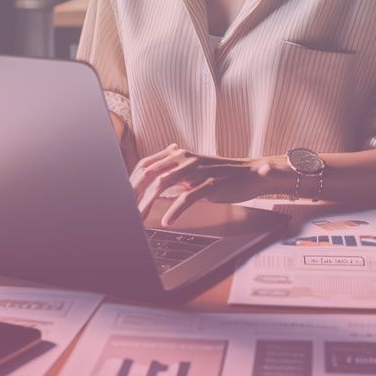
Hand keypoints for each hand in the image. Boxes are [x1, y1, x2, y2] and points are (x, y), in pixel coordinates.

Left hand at [130, 144, 277, 226]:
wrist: (252, 174)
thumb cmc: (222, 175)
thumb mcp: (194, 170)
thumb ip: (174, 172)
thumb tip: (153, 180)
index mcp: (179, 155)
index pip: (146, 164)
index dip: (132, 180)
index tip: (123, 197)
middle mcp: (185, 159)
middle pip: (150, 173)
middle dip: (134, 192)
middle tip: (126, 209)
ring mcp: (197, 171)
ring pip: (163, 184)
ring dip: (147, 202)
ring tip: (139, 217)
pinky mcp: (210, 184)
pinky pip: (187, 198)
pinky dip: (174, 211)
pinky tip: (167, 221)